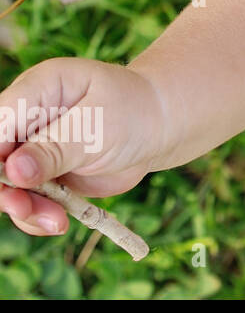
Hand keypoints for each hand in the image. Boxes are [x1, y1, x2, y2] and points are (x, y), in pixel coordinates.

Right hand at [0, 57, 167, 238]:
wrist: (162, 126)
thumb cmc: (135, 112)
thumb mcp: (98, 126)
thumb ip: (56, 147)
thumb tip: (14, 170)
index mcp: (37, 90)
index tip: (10, 180)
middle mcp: (28, 118)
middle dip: (7, 189)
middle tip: (26, 208)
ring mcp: (35, 147)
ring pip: (9, 184)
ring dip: (25, 208)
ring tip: (56, 221)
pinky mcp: (46, 172)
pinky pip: (28, 198)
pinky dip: (39, 214)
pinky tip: (60, 221)